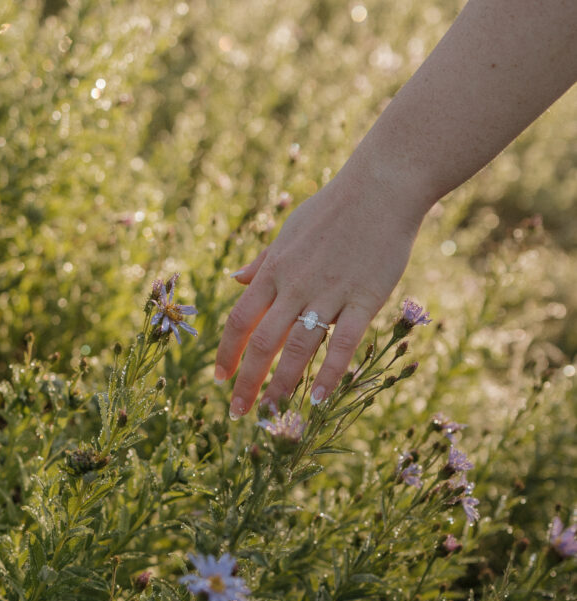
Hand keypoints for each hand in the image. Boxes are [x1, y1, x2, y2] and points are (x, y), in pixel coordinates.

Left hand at [214, 165, 424, 418]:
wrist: (381, 187)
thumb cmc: (333, 208)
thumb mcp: (289, 230)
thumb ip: (263, 261)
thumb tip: (235, 279)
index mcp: (274, 269)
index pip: (240, 319)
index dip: (226, 353)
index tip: (219, 379)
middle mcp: (295, 285)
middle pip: (262, 342)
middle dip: (247, 381)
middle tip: (238, 412)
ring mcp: (330, 293)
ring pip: (298, 347)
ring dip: (282, 384)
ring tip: (273, 412)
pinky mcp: (364, 298)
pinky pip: (343, 343)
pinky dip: (330, 374)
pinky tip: (320, 399)